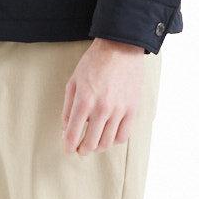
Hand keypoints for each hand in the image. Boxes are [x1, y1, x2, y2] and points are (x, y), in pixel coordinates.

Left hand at [62, 38, 149, 155]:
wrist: (121, 48)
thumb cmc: (94, 63)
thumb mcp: (73, 82)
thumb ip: (68, 107)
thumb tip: (66, 128)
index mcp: (84, 101)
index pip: (73, 135)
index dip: (68, 146)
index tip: (68, 150)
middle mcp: (102, 109)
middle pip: (90, 143)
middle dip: (82, 150)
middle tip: (80, 149)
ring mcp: (119, 110)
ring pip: (107, 142)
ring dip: (98, 147)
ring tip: (94, 144)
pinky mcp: (132, 109)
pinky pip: (124, 135)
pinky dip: (115, 140)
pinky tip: (109, 136)